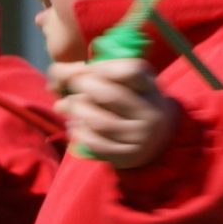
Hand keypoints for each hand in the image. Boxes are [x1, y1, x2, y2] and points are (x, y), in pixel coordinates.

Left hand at [51, 58, 178, 169]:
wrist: (159, 142)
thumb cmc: (135, 105)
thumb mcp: (133, 85)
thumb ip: (106, 73)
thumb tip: (63, 73)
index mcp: (150, 89)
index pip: (132, 71)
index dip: (105, 67)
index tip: (90, 68)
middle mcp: (149, 113)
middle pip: (110, 95)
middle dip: (83, 86)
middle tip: (73, 85)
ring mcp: (138, 137)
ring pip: (99, 121)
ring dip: (77, 111)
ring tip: (70, 106)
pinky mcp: (126, 156)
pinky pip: (95, 143)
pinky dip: (79, 132)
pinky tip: (74, 125)